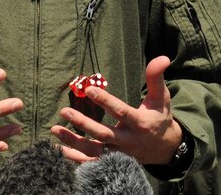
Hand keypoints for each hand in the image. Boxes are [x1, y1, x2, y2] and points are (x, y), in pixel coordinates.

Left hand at [51, 56, 180, 164]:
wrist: (165, 149)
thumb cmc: (159, 118)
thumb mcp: (161, 98)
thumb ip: (156, 77)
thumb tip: (162, 57)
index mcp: (140, 123)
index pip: (121, 112)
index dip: (105, 101)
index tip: (89, 90)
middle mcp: (129, 141)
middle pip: (104, 134)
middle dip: (84, 124)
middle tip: (65, 111)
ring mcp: (120, 154)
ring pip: (95, 151)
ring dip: (73, 141)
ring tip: (55, 128)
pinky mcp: (112, 162)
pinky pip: (91, 162)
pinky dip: (74, 158)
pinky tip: (56, 149)